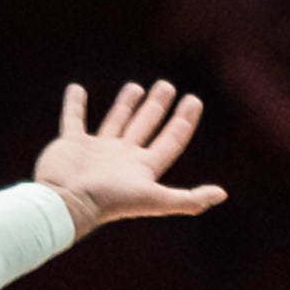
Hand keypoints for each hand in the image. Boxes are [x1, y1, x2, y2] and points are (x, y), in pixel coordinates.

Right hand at [33, 79, 228, 237]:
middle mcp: (122, 158)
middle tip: (167, 86)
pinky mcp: (72, 144)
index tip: (194, 100)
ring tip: (136, 86)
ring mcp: (96, 151)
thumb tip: (222, 195)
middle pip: (145, 127)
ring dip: (126, 105)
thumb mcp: (154, 199)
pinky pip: (74, 119)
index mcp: (142, 168)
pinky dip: (74, 105)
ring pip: (116, 122)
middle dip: (158, 106)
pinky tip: (77, 89)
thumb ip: (188, 199)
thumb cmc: (109, 201)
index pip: (170, 140)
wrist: (66, 203)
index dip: (184, 121)